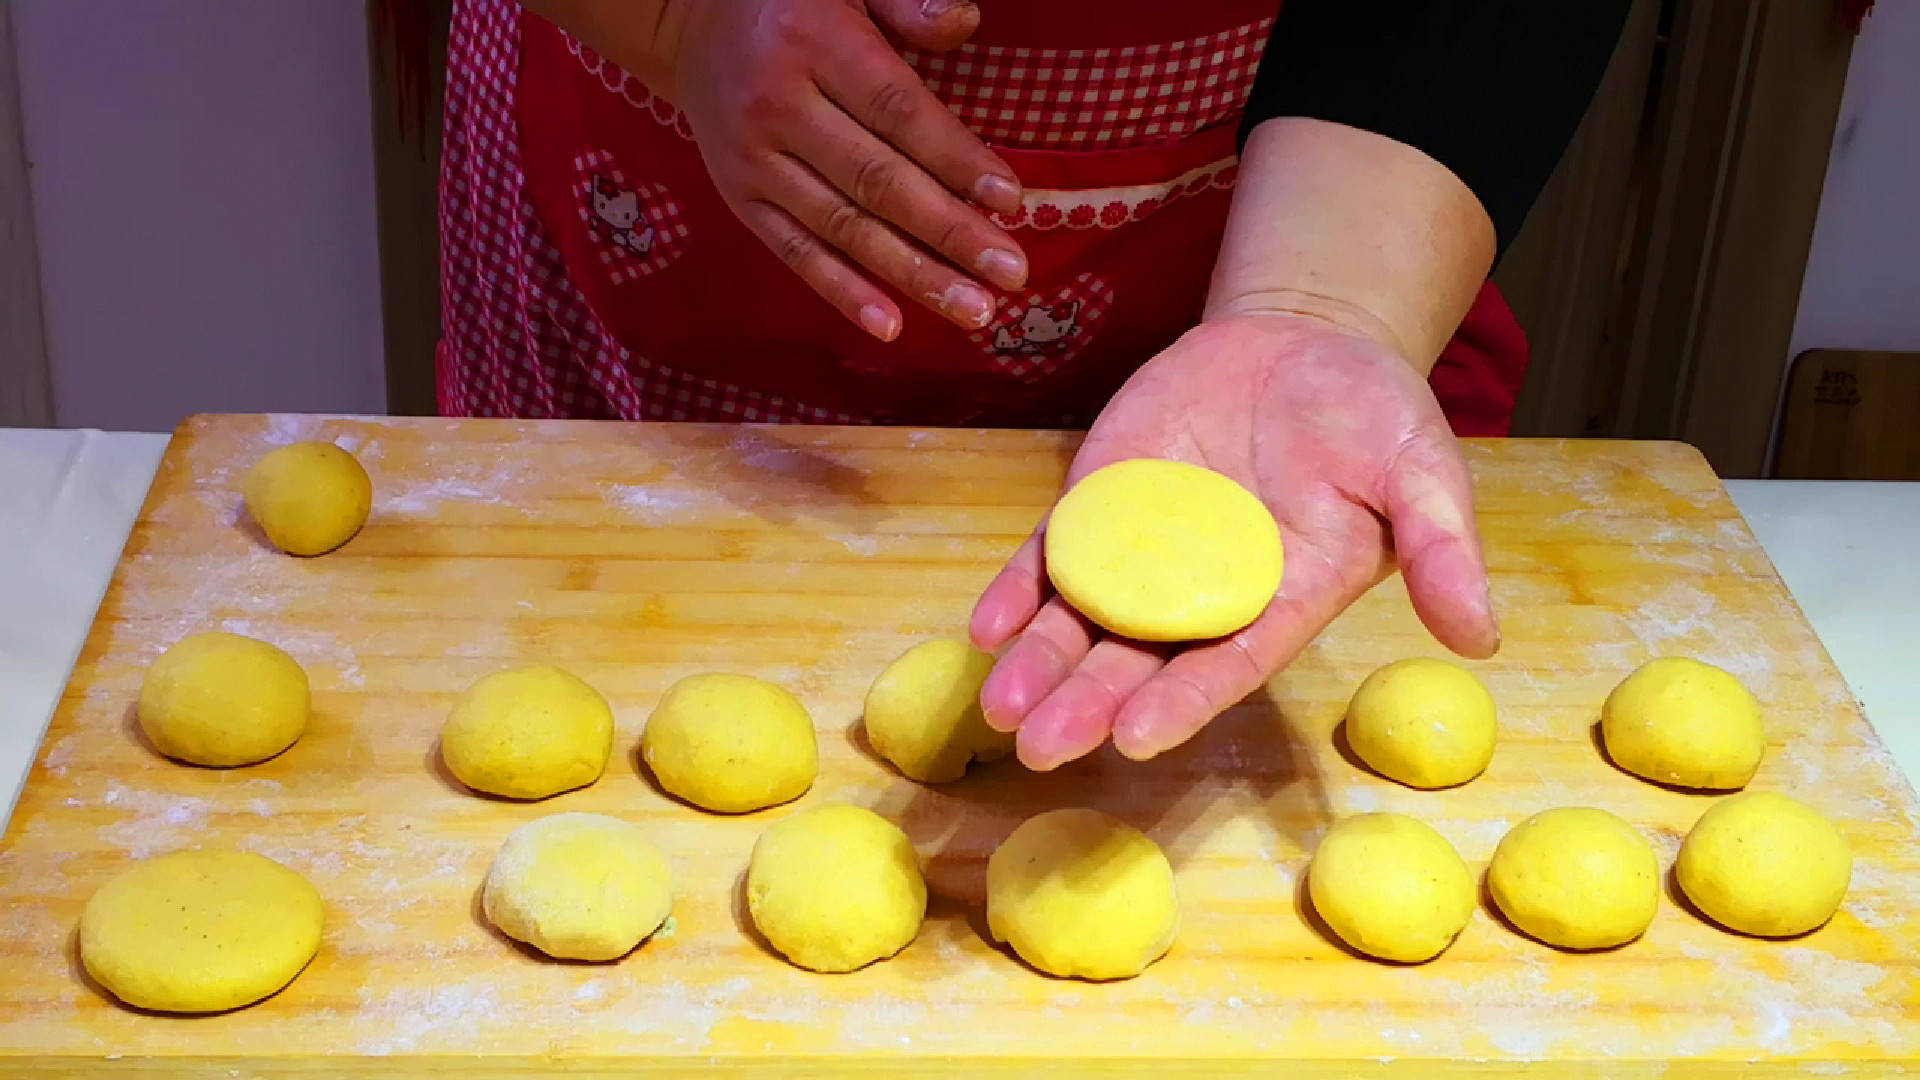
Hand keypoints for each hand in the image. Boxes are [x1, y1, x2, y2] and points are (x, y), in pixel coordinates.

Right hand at [665, 0, 1028, 338]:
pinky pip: (794, 253)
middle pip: (877, 181)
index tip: (1010, 201)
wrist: (685, 20)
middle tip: (1011, 274)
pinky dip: (842, 292)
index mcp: (814, 44)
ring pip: (844, 228)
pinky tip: (891, 325)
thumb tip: (965, 24)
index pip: (898, 112)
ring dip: (913, 275)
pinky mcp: (739, 200)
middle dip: (950, 233)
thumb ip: (906, 2)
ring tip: (974, 310)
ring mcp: (754, 162)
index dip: (955, 159)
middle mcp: (779, 107)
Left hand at [969, 312, 1500, 769]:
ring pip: (1083, 622)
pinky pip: (1053, 555)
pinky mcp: (1103, 503)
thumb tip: (1484, 636)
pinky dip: (1018, 589)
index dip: (1185, 700)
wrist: (1304, 342)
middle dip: (1087, 704)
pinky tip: (985, 626)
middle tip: (1039, 747)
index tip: (1138, 738)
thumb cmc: (1374, 415)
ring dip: (1038, 664)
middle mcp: (1206, 594)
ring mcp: (1146, 552)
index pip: (1230, 663)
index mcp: (1284, 601)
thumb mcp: (1423, 468)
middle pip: (1140, 661)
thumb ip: (1444, 548)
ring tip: (998, 705)